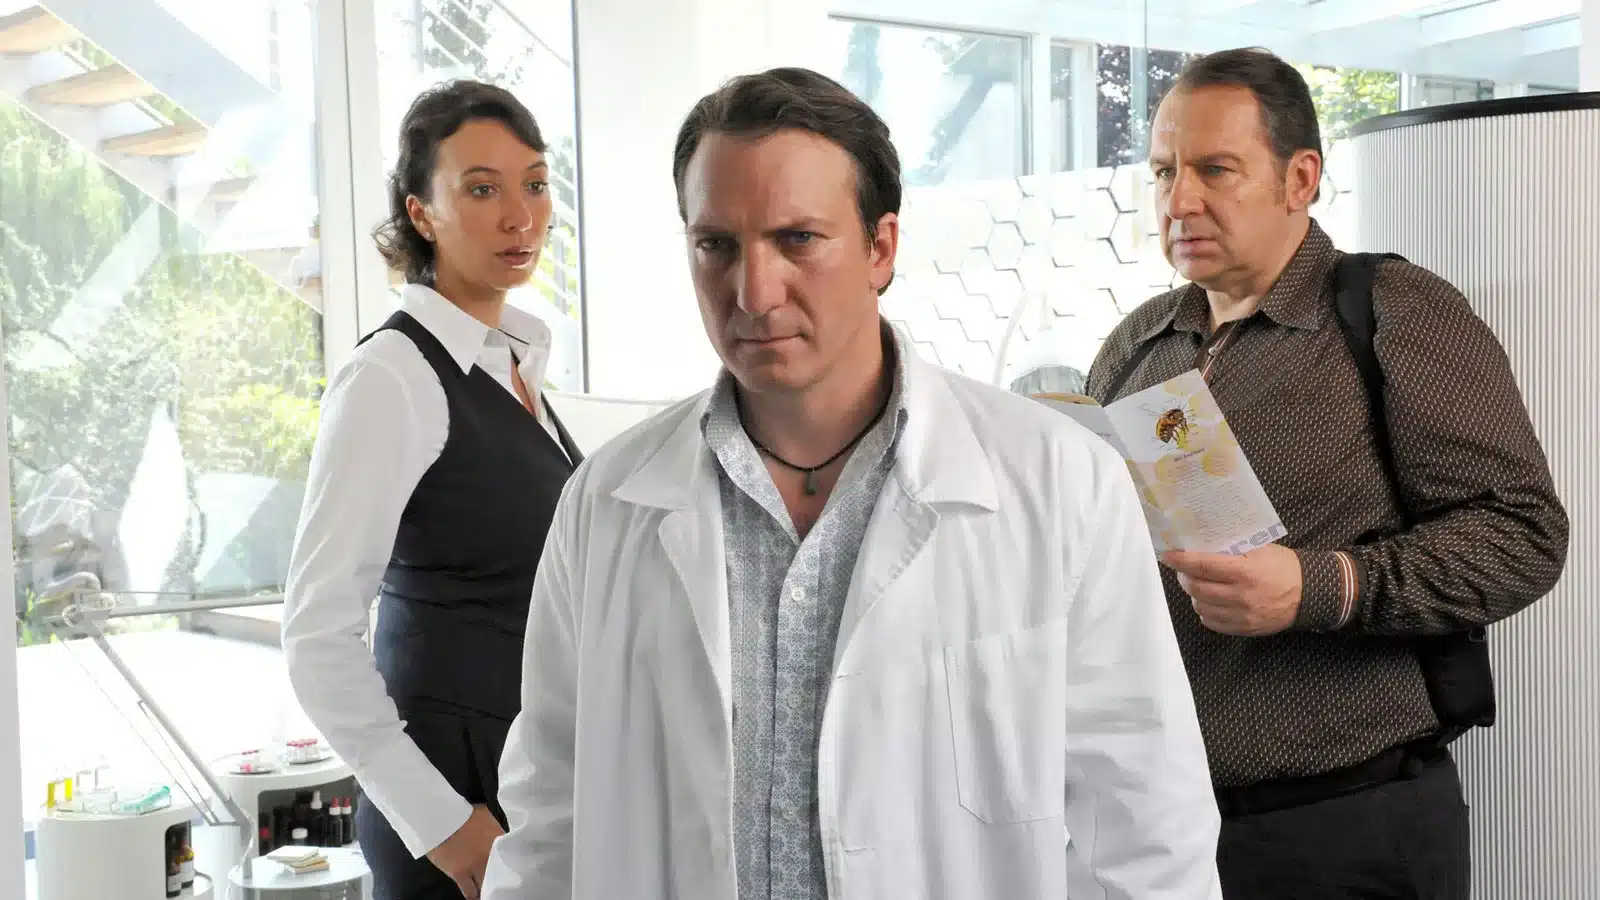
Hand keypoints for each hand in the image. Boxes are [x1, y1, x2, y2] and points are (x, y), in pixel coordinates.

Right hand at [425, 804, 504, 898]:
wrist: (440, 816)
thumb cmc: (462, 812)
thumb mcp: (485, 816)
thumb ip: (495, 830)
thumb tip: (499, 837)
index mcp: (499, 840)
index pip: (511, 858)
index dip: (509, 865)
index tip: (508, 869)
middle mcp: (491, 855)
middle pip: (501, 875)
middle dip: (501, 879)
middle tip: (500, 882)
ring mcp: (476, 866)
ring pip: (486, 886)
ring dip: (487, 889)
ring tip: (487, 891)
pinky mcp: (460, 874)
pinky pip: (470, 892)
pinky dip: (474, 895)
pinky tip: (476, 896)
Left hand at [1163, 544, 1302, 636]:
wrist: (1309, 594)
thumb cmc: (1283, 567)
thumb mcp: (1259, 549)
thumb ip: (1231, 548)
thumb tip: (1200, 542)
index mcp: (1245, 572)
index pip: (1202, 565)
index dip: (1180, 560)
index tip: (1167, 555)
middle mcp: (1241, 596)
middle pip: (1196, 588)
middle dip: (1184, 576)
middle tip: (1184, 569)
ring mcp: (1242, 615)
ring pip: (1200, 606)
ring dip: (1194, 594)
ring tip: (1200, 584)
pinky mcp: (1244, 629)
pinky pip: (1211, 622)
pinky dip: (1205, 610)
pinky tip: (1212, 600)